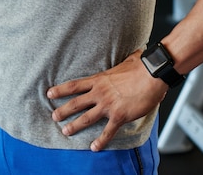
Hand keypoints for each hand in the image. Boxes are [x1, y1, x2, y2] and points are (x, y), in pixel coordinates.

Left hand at [46, 49, 167, 150]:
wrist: (152, 74)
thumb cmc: (142, 66)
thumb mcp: (126, 60)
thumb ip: (124, 61)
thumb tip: (134, 54)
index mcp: (99, 80)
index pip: (74, 85)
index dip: (60, 90)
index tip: (49, 93)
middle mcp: (100, 92)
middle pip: (75, 103)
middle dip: (63, 111)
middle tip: (53, 117)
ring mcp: (108, 105)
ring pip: (86, 118)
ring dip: (75, 126)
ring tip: (65, 132)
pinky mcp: (119, 116)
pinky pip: (107, 131)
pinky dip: (100, 141)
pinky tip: (94, 147)